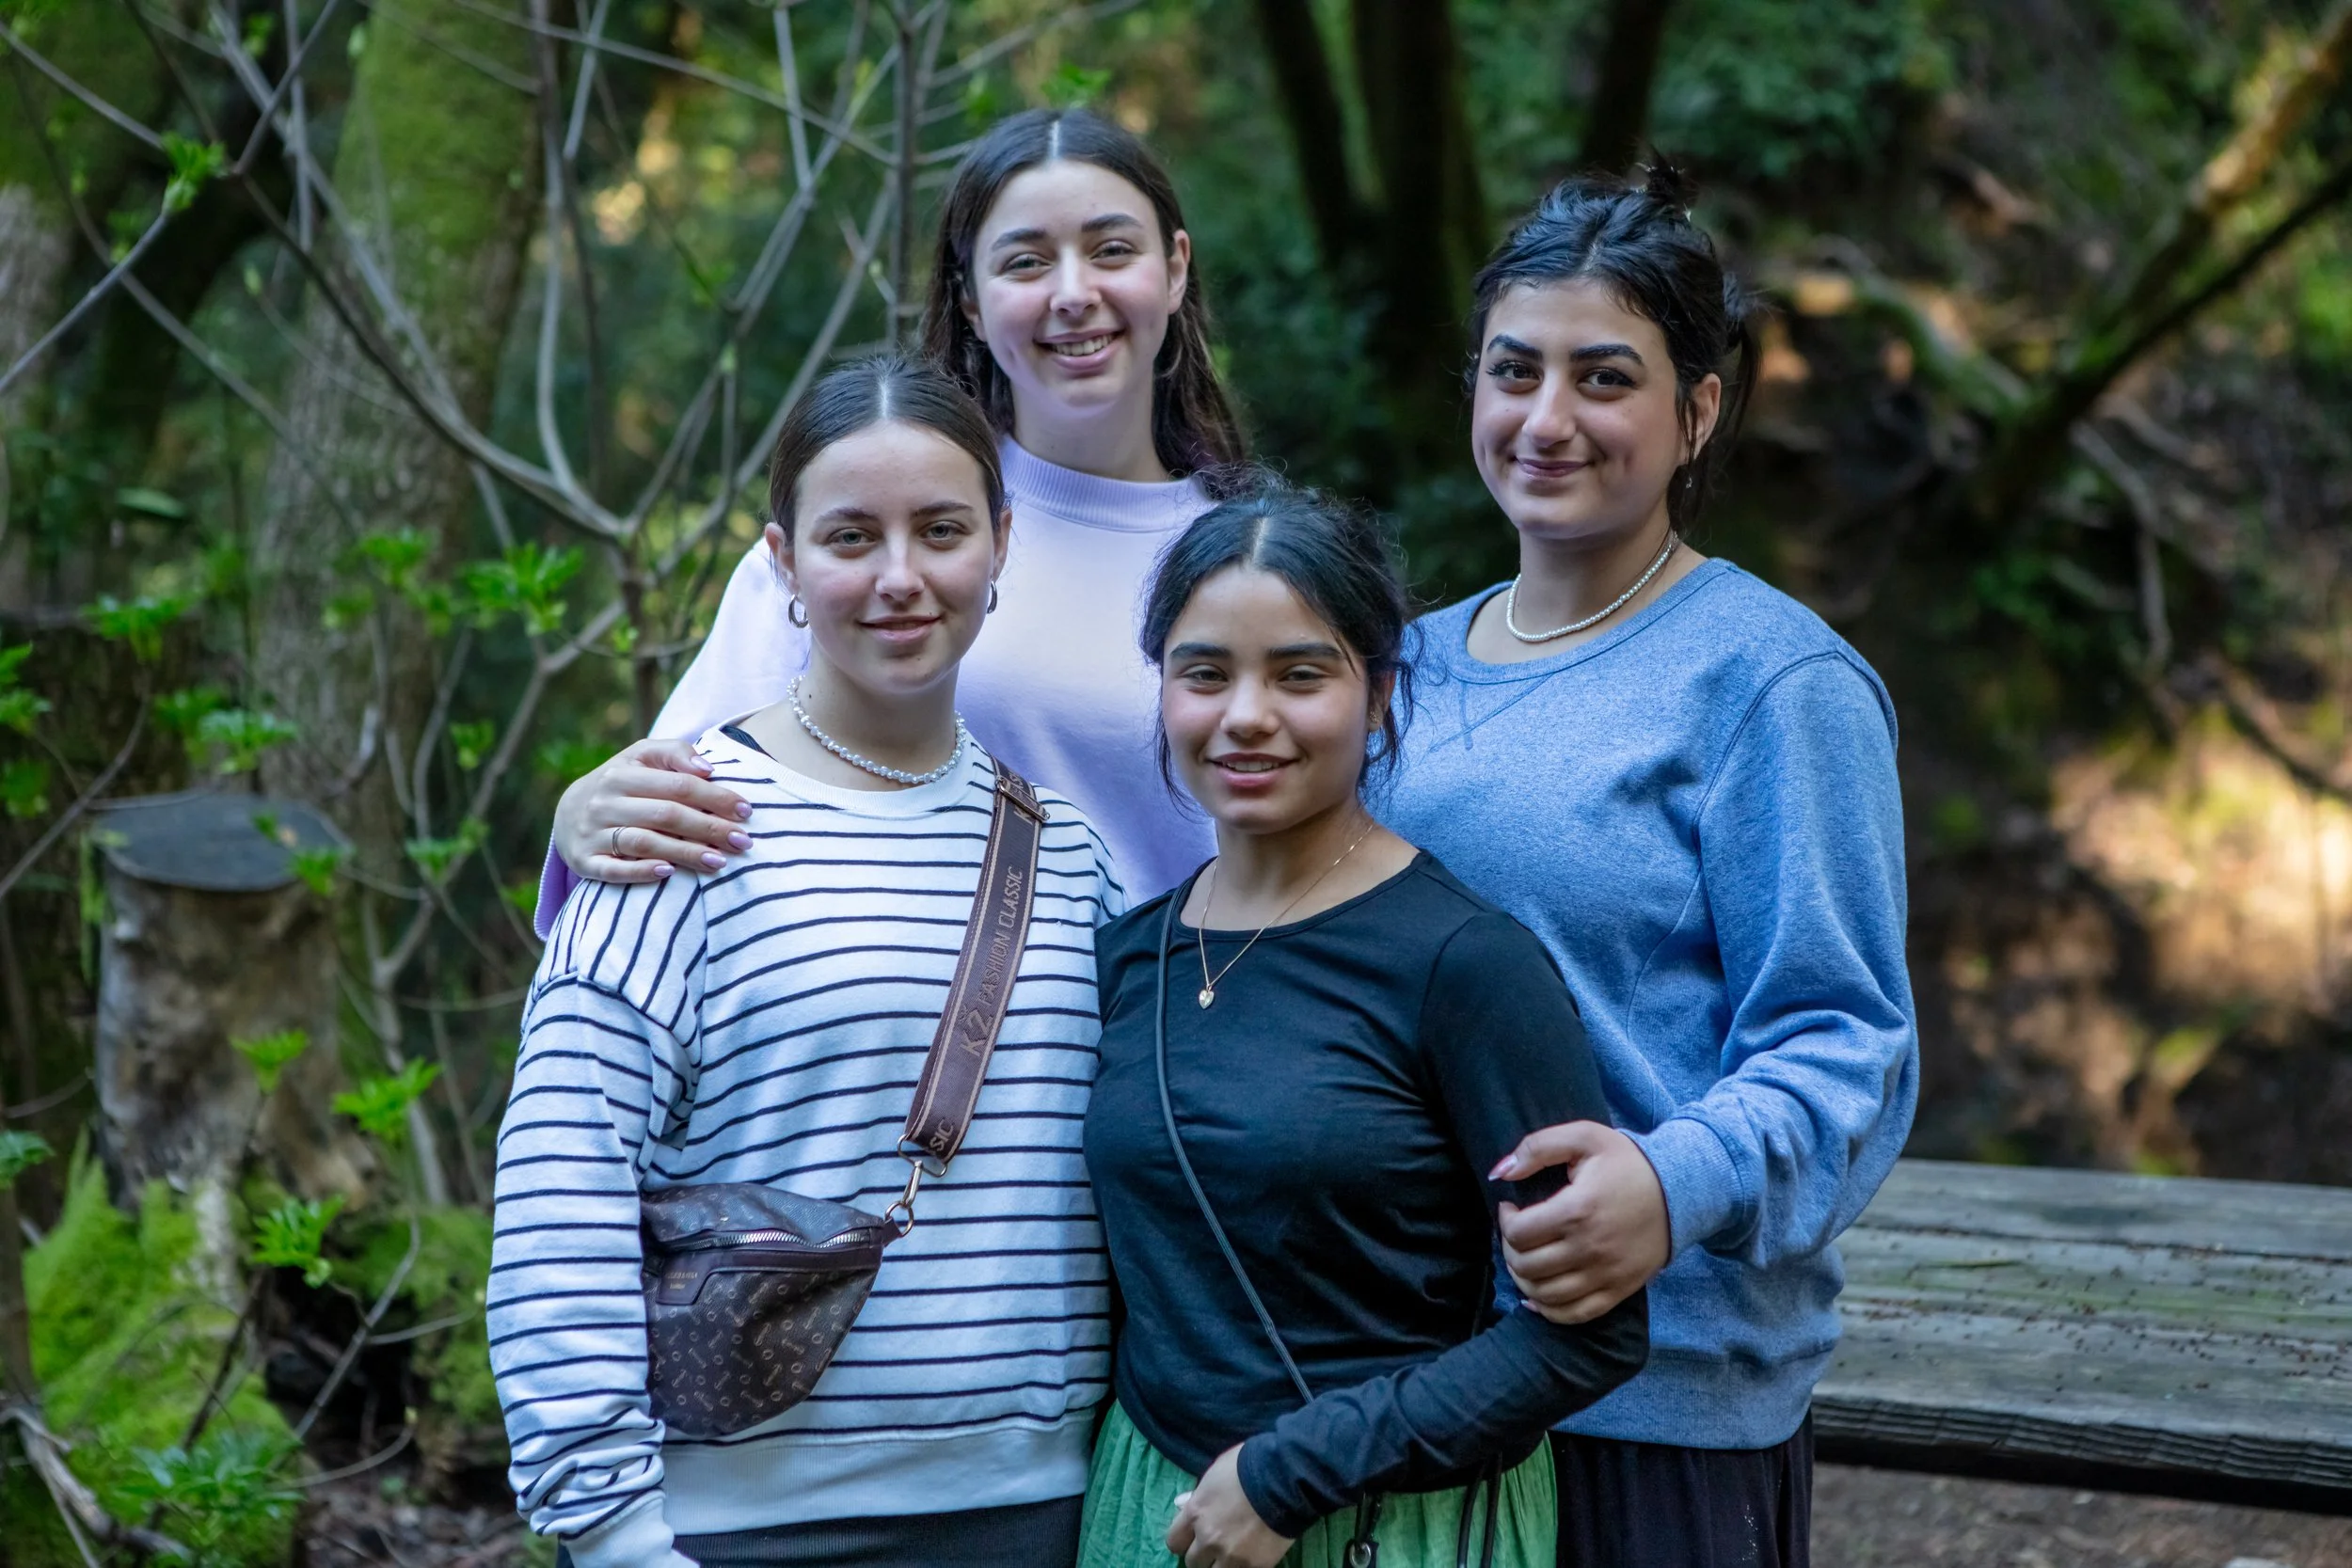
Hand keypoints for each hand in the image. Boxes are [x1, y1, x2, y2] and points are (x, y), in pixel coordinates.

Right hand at [553, 738, 751, 883]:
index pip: (678, 785)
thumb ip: (674, 753)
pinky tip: (669, 873)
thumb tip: (708, 768)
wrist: (567, 812)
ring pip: (643, 842)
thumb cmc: (621, 783)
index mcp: (622, 773)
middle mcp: (604, 802)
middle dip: (709, 828)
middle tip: (743, 841)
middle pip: (666, 815)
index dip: (714, 797)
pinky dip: (640, 871)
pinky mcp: (584, 862)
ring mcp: (592, 833)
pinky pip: (613, 869)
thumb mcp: (640, 758)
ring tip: (720, 862)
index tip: (746, 811)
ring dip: (684, 852)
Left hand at [1166, 1446, 1292, 1567]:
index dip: (1183, 1540)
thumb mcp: (1216, 1472)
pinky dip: (1243, 1566)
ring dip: (1221, 1564)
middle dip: (1202, 1555)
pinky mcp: (1254, 1566)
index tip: (1192, 1538)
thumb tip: (1184, 1505)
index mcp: (1196, 1513)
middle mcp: (1208, 1539)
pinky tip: (1251, 1556)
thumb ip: (1200, 1494)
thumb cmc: (1249, 1466)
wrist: (1285, 1479)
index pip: (1174, 1541)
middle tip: (1216, 1546)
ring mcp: (1231, 1556)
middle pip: (1193, 1562)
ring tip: (1234, 1554)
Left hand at [1492, 1121, 1670, 1324]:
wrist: (1681, 1190)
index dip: (1505, 1220)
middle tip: (1518, 1233)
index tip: (1512, 1208)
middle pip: (1526, 1267)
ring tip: (1527, 1257)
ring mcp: (1605, 1274)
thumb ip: (1537, 1147)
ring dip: (1524, 1279)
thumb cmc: (1628, 1162)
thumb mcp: (1584, 1137)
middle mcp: (1589, 1248)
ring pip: (1544, 1295)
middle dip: (1510, 1249)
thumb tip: (1499, 1172)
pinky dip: (1548, 1310)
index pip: (1518, 1233)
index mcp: (1577, 1210)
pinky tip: (1538, 1295)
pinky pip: (1574, 1315)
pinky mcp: (1619, 1290)